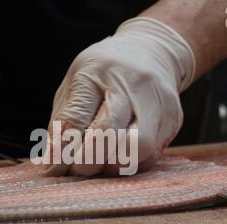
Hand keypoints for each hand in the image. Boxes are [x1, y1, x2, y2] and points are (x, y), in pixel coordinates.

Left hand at [47, 17, 194, 175]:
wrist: (152, 50)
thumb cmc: (105, 72)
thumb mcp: (76, 84)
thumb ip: (63, 122)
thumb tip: (53, 164)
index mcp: (98, 71)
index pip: (77, 117)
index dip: (64, 148)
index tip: (58, 165)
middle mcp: (131, 82)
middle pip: (108, 133)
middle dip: (88, 160)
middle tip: (79, 169)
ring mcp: (157, 100)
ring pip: (137, 147)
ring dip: (114, 164)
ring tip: (101, 164)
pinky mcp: (174, 117)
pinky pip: (152, 153)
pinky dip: (132, 163)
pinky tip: (121, 156)